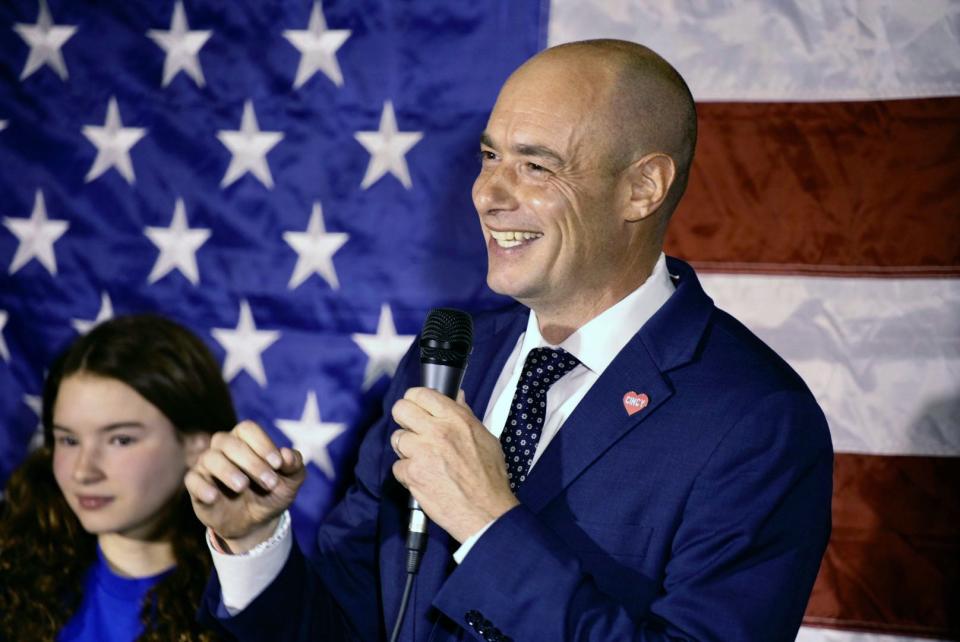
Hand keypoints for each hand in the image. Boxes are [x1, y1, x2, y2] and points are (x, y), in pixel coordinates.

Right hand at [185, 420, 305, 552]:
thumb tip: (287, 454)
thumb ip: (294, 465)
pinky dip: (202, 486)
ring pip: (210, 458)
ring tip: (243, 487)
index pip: (247, 429)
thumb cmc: (273, 492)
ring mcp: (208, 466)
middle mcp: (224, 448)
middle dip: (252, 462)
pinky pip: (192, 480)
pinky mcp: (197, 486)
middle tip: (270, 482)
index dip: (262, 443)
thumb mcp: (291, 481)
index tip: (278, 464)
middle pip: (229, 443)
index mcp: (246, 440)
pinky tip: (214, 496)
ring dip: (228, 471)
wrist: (257, 523)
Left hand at [390, 388, 518, 542]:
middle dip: (404, 420)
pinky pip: (398, 467)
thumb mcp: (485, 437)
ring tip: (422, 460)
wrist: (486, 512)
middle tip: (412, 431)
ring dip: (406, 450)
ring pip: (397, 439)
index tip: (416, 408)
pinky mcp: (413, 474)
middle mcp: (437, 431)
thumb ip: (465, 415)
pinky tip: (424, 478)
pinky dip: (407, 474)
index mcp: (456, 418)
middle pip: (400, 409)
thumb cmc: (489, 477)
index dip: (415, 400)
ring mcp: (422, 452)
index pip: (421, 393)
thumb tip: (456, 396)